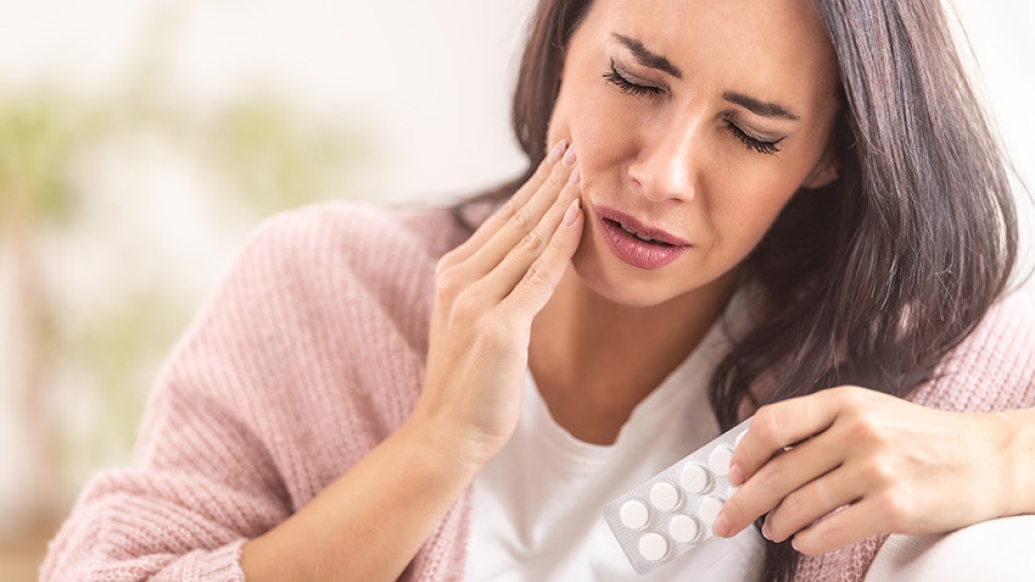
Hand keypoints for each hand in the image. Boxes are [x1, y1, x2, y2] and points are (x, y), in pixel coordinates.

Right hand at [411, 140, 582, 468]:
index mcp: (452, 273)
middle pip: (514, 220)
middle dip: (548, 181)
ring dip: (558, 200)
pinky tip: (577, 216)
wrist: (448, 431)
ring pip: (527, 239)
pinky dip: (560, 244)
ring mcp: (477, 301)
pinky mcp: (499, 327)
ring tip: (582, 168)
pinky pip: (538, 275)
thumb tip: (528, 255)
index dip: (532, 187)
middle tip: (575, 145)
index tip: (557, 159)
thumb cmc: (468, 381)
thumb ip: (494, 285)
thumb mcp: (473, 321)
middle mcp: (459, 279)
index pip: (501, 220)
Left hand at [712, 386, 1016, 554]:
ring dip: (776, 525)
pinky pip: (829, 531)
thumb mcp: (868, 413)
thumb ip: (819, 428)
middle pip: (776, 472)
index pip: (770, 423)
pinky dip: (808, 541)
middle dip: (742, 503)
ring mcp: (876, 468)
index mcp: (844, 401)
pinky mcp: (894, 506)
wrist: (990, 459)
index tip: (734, 475)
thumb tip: (761, 457)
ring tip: (774, 530)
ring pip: (798, 506)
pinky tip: (805, 541)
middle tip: (726, 519)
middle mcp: (857, 430)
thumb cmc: (922, 439)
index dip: (743, 454)